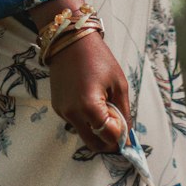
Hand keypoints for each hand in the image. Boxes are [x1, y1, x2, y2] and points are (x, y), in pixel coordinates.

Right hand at [47, 32, 130, 154]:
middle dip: (108, 140)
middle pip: (94, 144)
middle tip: (116, 125)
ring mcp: (62, 111)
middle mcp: (72, 113)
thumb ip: (124, 112)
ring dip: (96, 129)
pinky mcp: (57, 108)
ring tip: (103, 105)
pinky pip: (75, 123)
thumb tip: (127, 137)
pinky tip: (90, 99)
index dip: (120, 135)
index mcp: (89, 107)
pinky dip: (85, 119)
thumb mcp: (119, 84)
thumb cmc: (98, 58)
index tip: (124, 124)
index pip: (108, 138)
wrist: (70, 40)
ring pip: (84, 134)